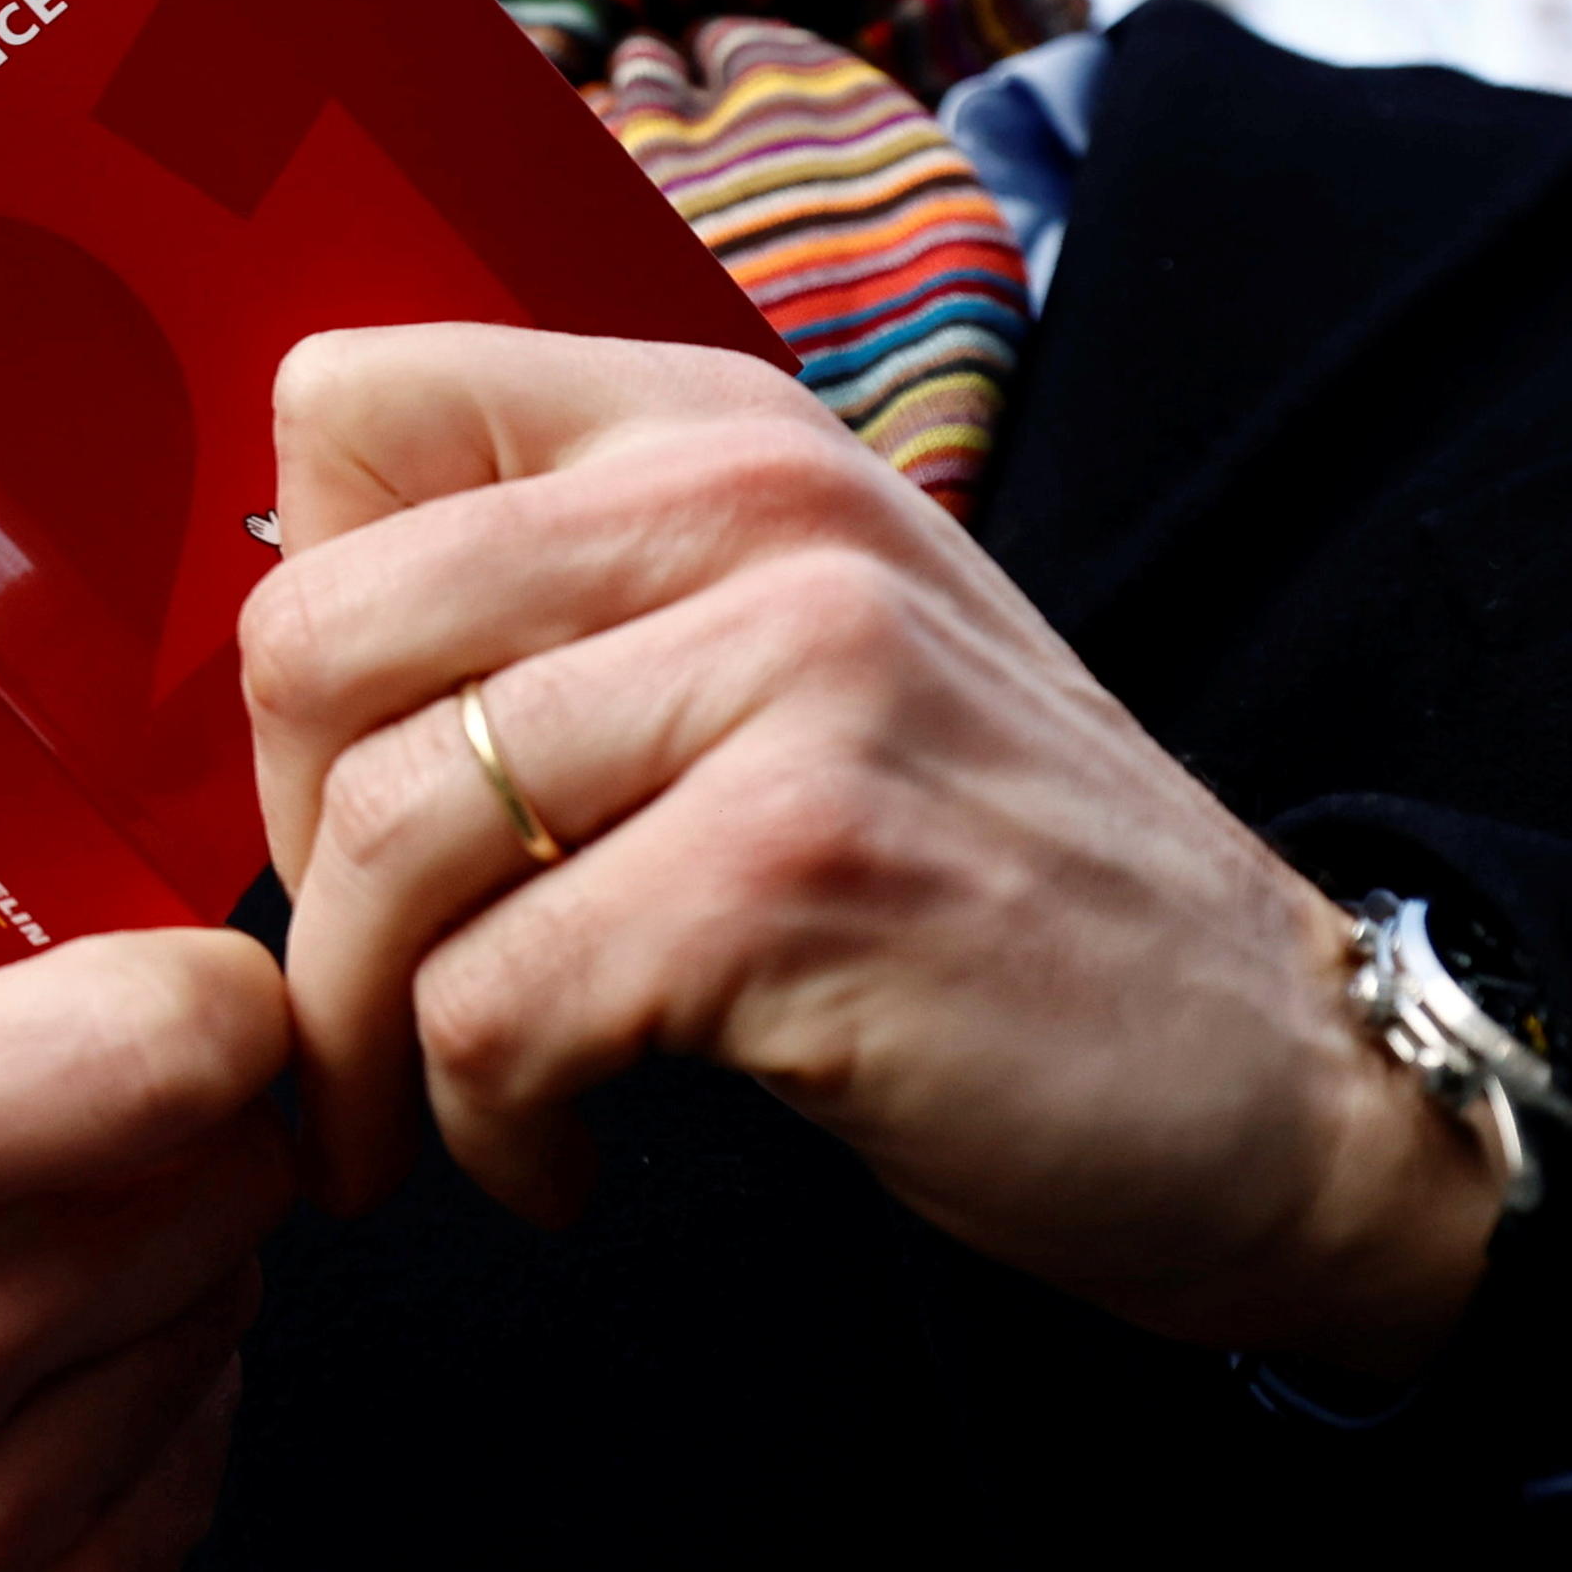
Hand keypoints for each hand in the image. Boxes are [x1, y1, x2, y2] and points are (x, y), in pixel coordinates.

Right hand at [0, 538, 293, 1571]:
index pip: (172, 1040)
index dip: (187, 989)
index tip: (123, 973)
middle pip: (232, 1157)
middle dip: (182, 1105)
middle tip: (72, 1091)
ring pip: (239, 1286)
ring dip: (181, 1236)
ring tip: (40, 1211)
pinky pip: (224, 1426)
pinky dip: (165, 1375)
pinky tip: (44, 1344)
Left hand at [242, 325, 1498, 1375]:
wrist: (1294, 1080)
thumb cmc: (982, 885)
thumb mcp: (785, 652)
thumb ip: (569, 598)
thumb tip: (276, 645)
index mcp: (714, 427)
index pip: (342, 409)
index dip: (303, 627)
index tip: (359, 780)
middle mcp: (751, 500)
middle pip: (306, 637)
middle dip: (289, 854)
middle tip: (379, 980)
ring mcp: (790, 672)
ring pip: (377, 835)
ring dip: (365, 1031)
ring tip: (443, 1111)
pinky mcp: (798, 867)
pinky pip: (488, 1003)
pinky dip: (486, 1126)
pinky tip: (561, 1161)